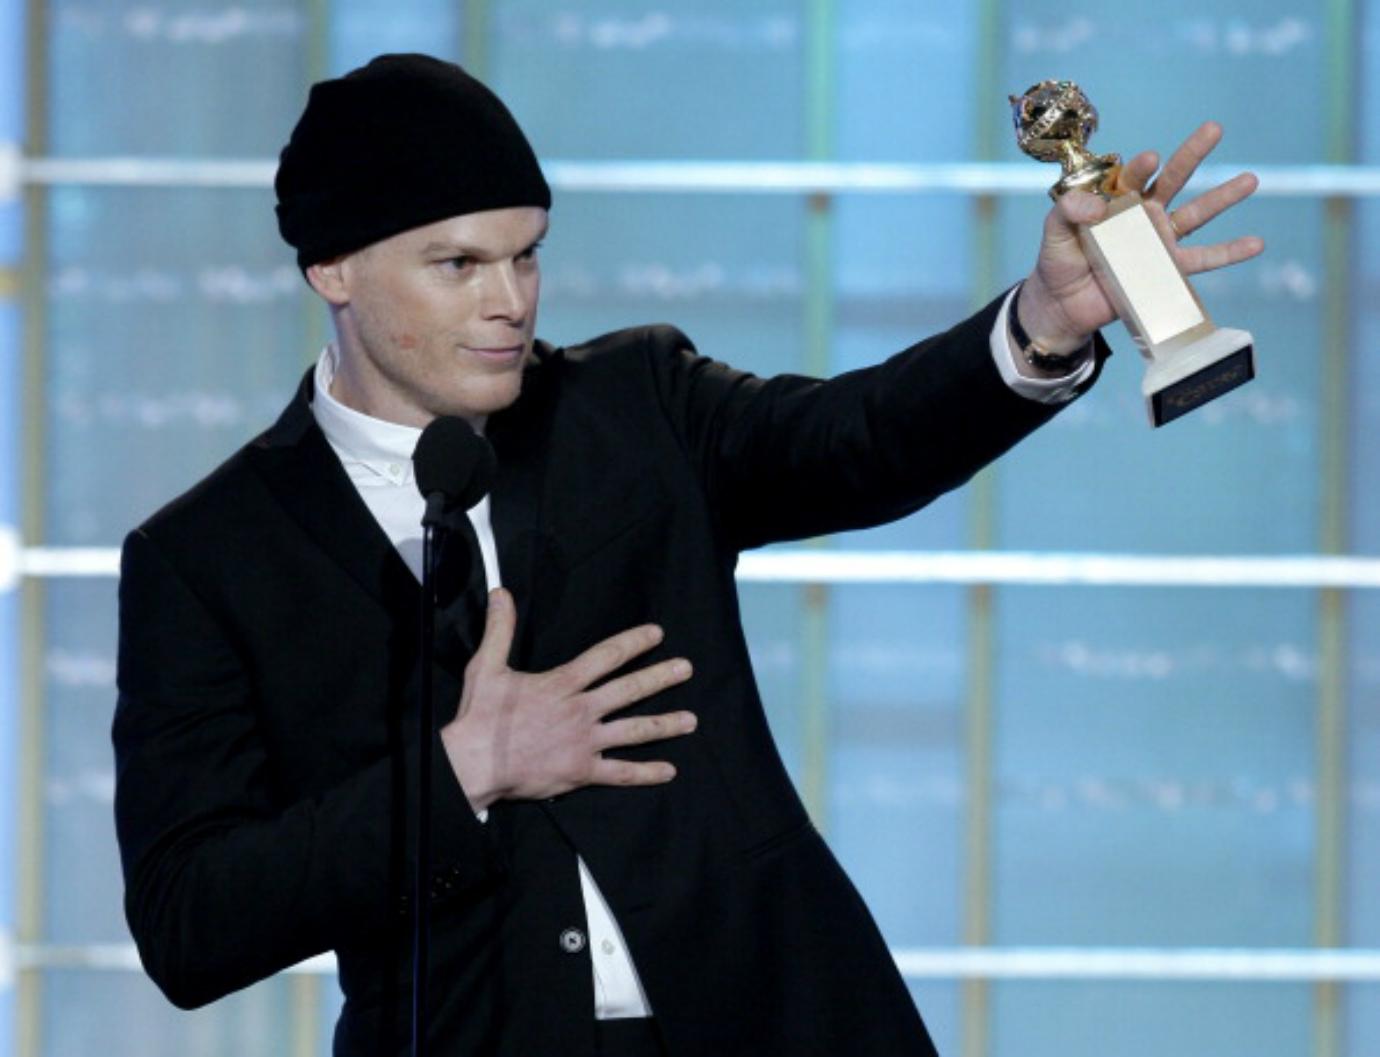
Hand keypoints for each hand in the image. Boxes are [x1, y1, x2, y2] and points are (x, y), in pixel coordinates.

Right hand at [440, 588, 696, 811]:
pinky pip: (620, 773)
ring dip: (664, 724)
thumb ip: (499, 629)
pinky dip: (646, 772)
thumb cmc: (480, 716)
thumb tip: (500, 594)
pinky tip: (669, 770)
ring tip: (691, 720)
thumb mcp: (486, 666)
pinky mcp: (581, 771)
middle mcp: (580, 710)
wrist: (473, 763)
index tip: (657, 634)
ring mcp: (584, 742)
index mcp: (562, 683)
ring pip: (633, 730)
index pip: (606, 656)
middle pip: (629, 689)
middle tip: (687, 669)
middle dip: (660, 677)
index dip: (634, 642)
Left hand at [1017, 121, 1265, 352]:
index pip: (1133, 176)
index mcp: (1117, 199)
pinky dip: (1230, 253)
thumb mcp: (1055, 233)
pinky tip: (1256, 243)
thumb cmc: (1058, 262)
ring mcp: (1158, 240)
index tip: (1150, 159)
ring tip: (1250, 180)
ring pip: (1196, 215)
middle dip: (1193, 154)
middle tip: (1214, 129)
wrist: (1064, 304)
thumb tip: (1095, 205)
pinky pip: (1202, 260)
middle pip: (1173, 179)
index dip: (1142, 167)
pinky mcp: (1166, 269)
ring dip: (1223, 198)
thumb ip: (1068, 212)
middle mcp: (1143, 214)